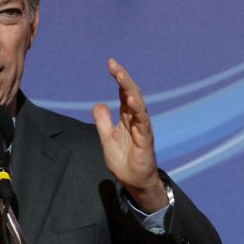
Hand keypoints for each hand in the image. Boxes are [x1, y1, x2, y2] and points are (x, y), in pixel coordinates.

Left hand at [92, 58, 167, 212]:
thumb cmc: (123, 160)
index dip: (118, 78)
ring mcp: (142, 127)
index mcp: (127, 117)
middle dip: (123, 78)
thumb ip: (103, 121)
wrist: (133, 180)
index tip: (111, 63)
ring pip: (138, 104)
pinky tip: (130, 99)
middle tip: (113, 64)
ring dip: (129, 89)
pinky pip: (142, 121)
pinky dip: (137, 109)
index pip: (123, 93)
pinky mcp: (145, 139)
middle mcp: (136, 119)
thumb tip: (98, 104)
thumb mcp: (107, 137)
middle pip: (131, 93)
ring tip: (120, 76)